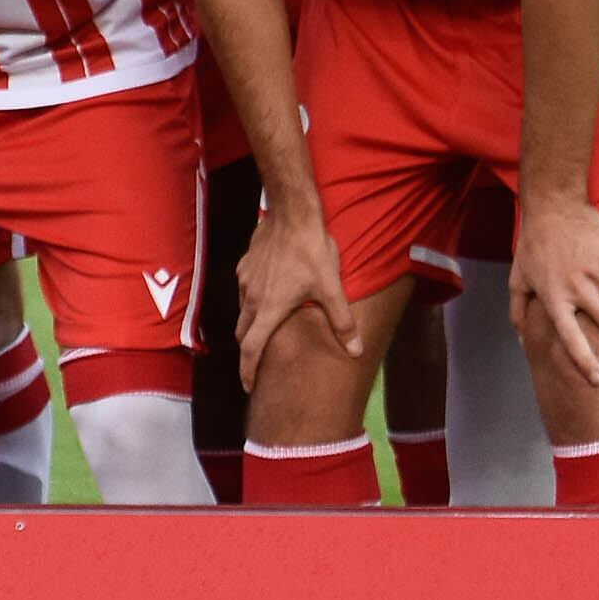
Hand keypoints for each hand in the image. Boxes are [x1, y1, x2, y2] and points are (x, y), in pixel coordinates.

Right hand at [233, 201, 359, 389]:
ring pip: (243, 311)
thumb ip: (342, 321)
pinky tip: (269, 293)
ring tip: (267, 329)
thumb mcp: (331, 287)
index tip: (248, 386)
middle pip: (243, 334)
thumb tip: (355, 351)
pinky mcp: (244, 266)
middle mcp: (252, 298)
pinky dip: (253, 300)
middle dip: (249, 351)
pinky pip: (245, 290)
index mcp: (270, 309)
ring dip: (251, 325)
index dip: (247, 371)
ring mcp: (245, 281)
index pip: (251, 349)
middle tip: (259, 362)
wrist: (291, 214)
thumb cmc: (311, 251)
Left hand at [508, 197, 598, 384]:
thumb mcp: (518, 280)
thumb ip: (518, 312)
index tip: (598, 381)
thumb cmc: (533, 246)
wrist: (552, 208)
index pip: (571, 339)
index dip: (584, 362)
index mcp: (554, 300)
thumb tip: (522, 340)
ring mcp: (596, 272)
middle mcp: (577, 290)